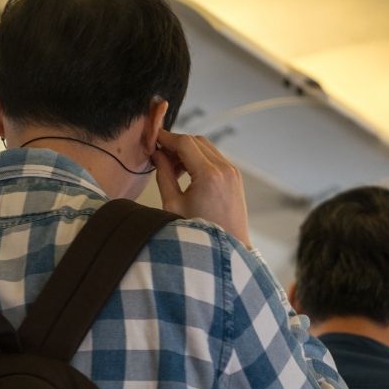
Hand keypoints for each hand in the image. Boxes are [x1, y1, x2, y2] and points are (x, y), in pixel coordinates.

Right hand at [153, 130, 250, 246]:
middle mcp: (225, 170)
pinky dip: (200, 159)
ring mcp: (233, 173)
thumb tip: (157, 155)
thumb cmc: (198, 235)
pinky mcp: (235, 178)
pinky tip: (187, 174)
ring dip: (188, 151)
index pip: (184, 142)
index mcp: (209, 175)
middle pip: (196, 141)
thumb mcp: (173, 204)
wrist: (226, 250)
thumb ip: (163, 175)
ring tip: (172, 169)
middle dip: (176, 144)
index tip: (153, 139)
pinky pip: (215, 158)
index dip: (166, 138)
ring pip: (206, 147)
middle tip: (159, 156)